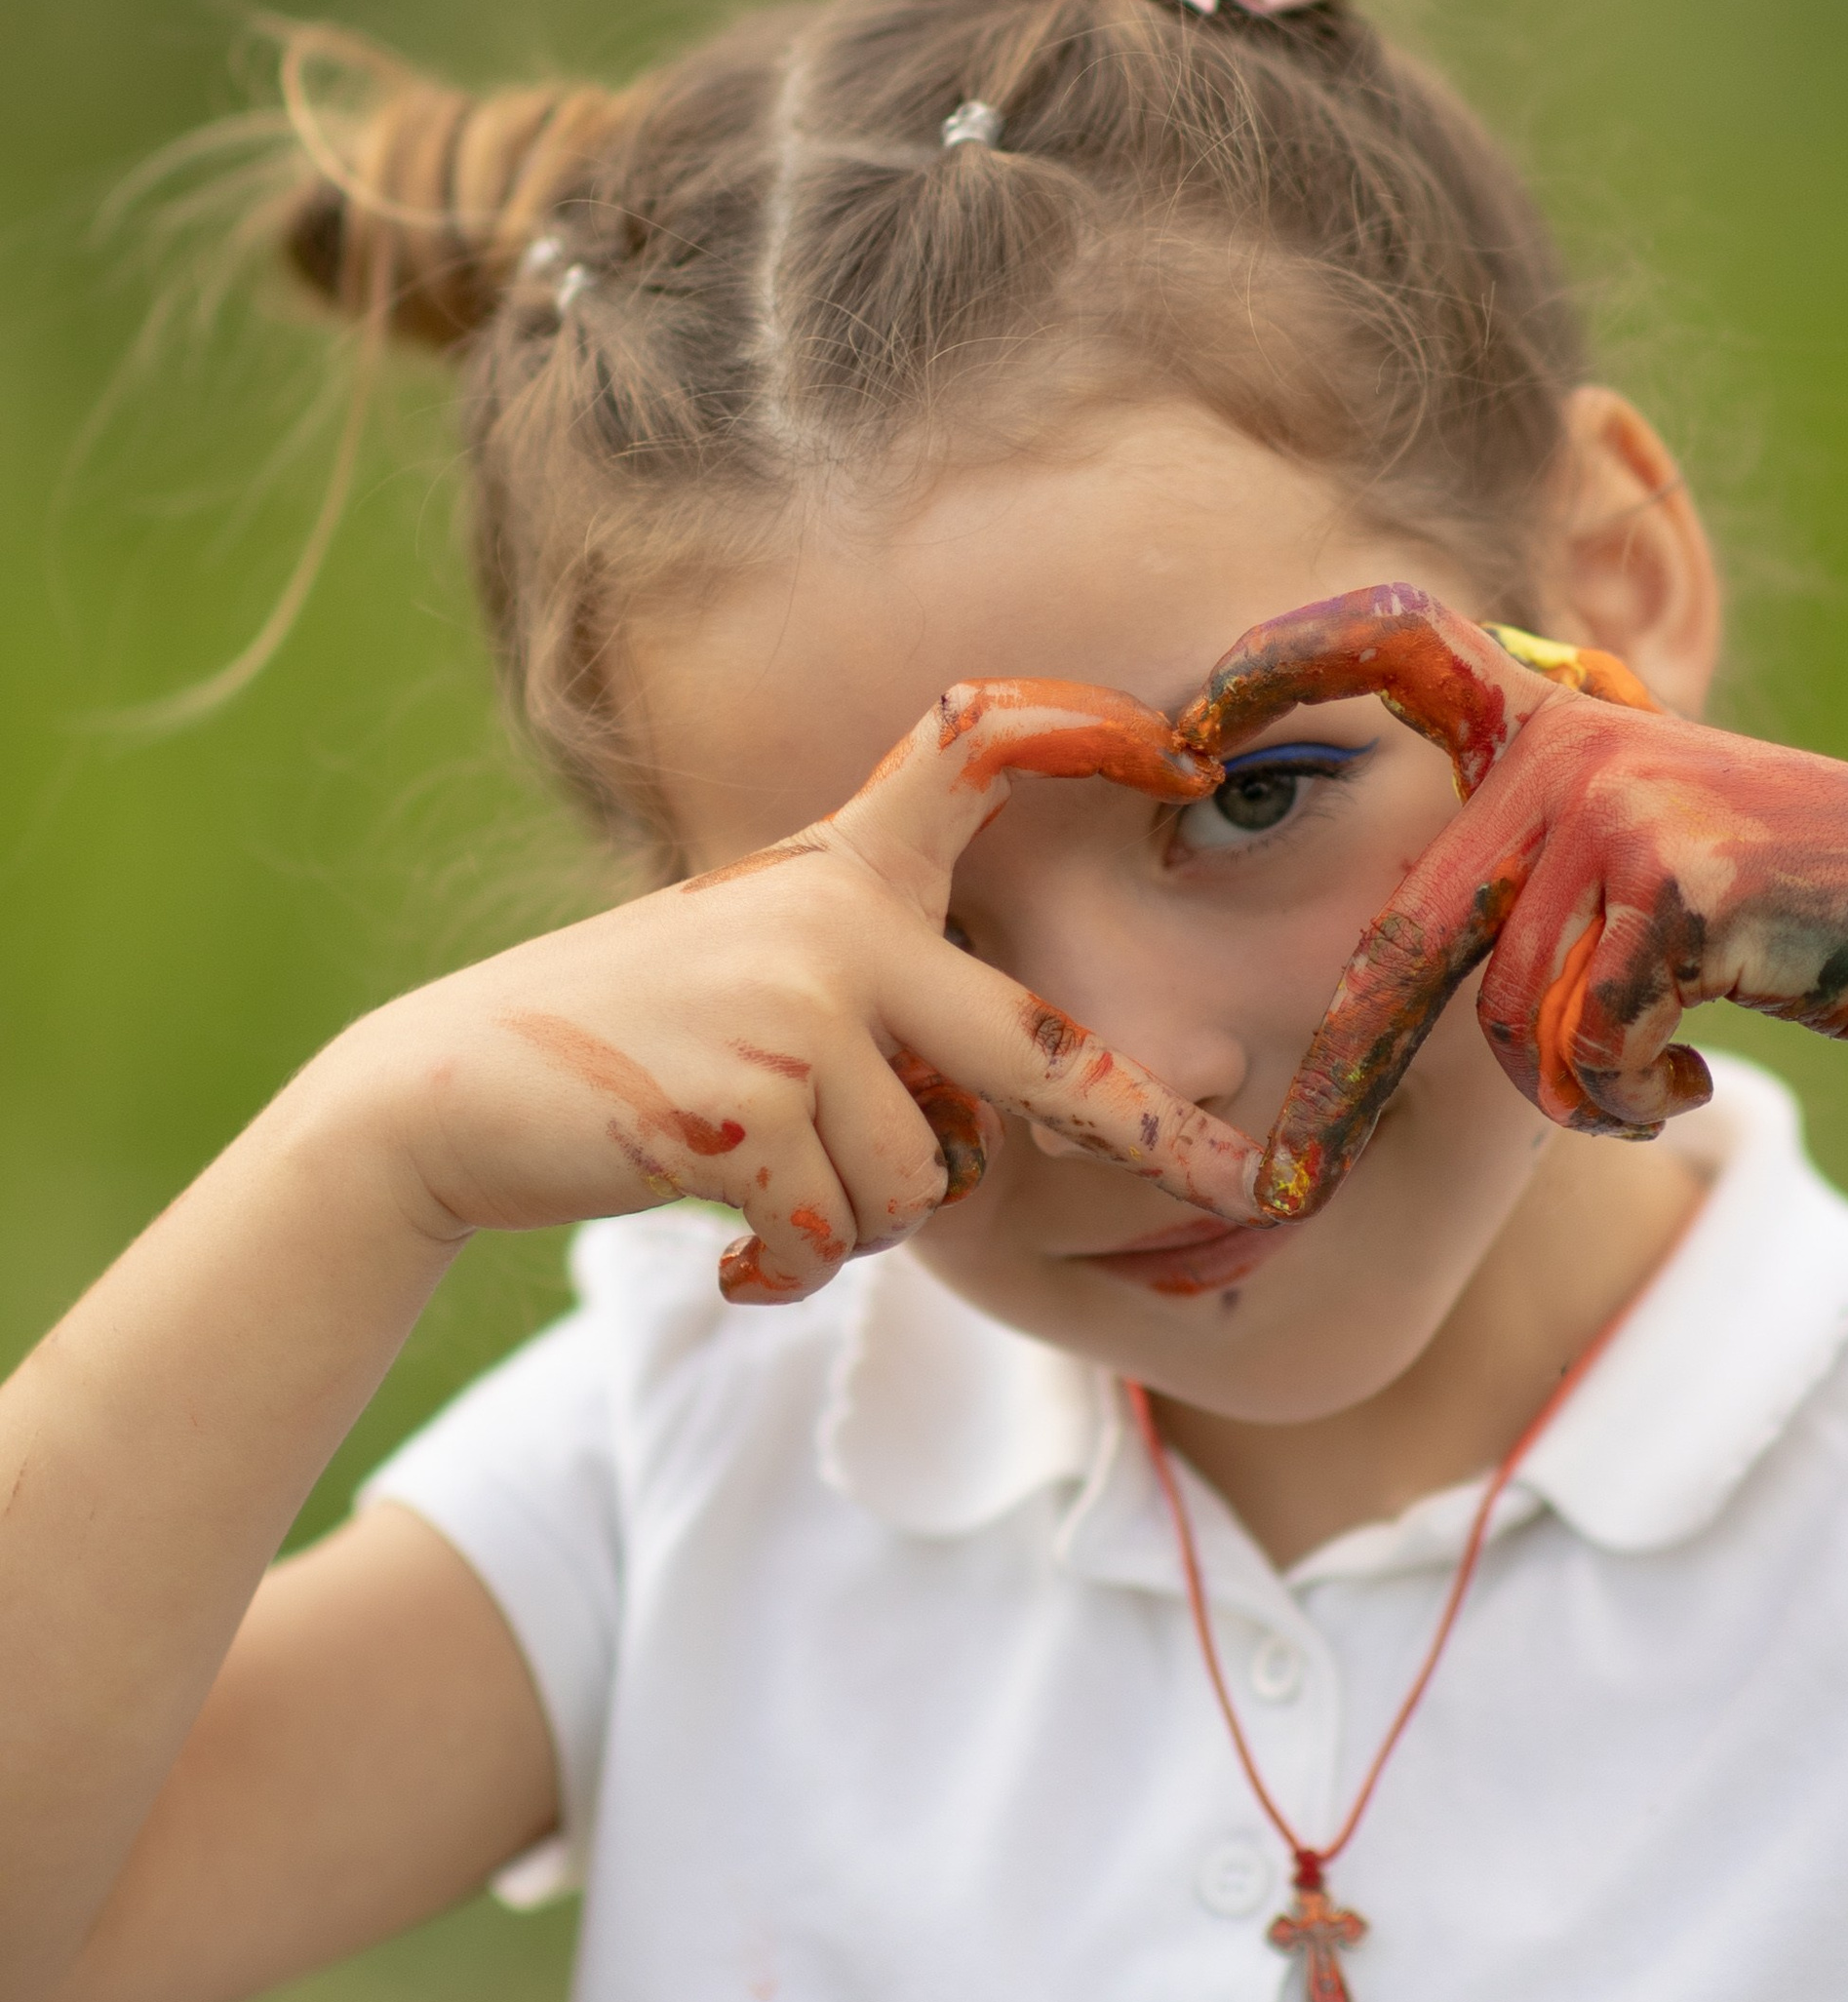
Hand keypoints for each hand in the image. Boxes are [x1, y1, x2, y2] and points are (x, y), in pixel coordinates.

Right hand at [340, 680, 1259, 1299]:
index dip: (1076, 733)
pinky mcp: (749, 1108)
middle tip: (1243, 1183)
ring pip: (926, 1186)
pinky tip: (727, 1242)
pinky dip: (795, 1267)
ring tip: (770, 1193)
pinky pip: (842, 1236)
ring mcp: (795, 1012)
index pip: (968, 755)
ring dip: (864, 1227)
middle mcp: (837, 923)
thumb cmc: (630, 1045)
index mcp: (846, 870)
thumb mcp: (758, 967)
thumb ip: (881, 996)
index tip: (1181, 757)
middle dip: (1149, 1131)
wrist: (450, 1094)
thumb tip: (1023, 1117)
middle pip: (1036, 1051)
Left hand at [1175, 585, 1847, 1219]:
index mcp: (1543, 722)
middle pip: (1404, 947)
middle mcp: (1560, 747)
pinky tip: (1693, 1079)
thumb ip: (1520, 887)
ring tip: (1650, 1078)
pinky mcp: (1667, 879)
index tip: (1179, 729)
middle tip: (1281, 1193)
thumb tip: (1372, 1009)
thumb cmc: (1780, 907)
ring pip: (1506, 1021)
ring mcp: (1610, 805)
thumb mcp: (1632, 862)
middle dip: (1342, 1092)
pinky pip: (1584, 1045)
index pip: (1390, 643)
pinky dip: (1625, 1095)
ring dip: (1571, 1093)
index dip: (1280, 664)